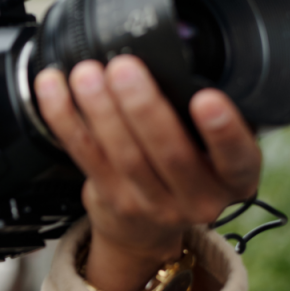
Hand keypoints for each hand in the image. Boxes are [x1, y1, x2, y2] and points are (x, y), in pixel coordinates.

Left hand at [34, 56, 260, 290]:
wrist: (145, 229)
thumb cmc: (183, 173)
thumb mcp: (212, 153)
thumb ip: (200, 121)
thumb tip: (173, 61)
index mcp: (232, 180)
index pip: (236, 159)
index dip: (223, 131)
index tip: (206, 98)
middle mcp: (195, 198)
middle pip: (169, 153)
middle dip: (143, 106)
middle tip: (123, 68)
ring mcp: (149, 203)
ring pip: (122, 155)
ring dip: (100, 109)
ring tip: (86, 74)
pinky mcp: (108, 197)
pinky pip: (83, 153)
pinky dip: (64, 117)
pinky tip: (53, 88)